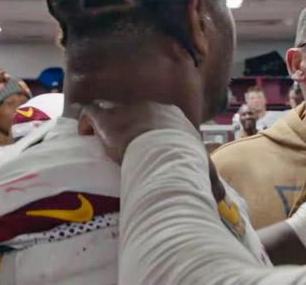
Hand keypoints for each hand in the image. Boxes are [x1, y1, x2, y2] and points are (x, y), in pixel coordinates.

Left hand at [79, 101, 225, 200]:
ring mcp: (127, 110)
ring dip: (109, 126)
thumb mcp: (202, 168)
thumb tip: (221, 197)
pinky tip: (85, 136)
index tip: (151, 151)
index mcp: (173, 117)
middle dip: (132, 129)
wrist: (162, 152)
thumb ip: (209, 180)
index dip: (155, 135)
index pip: (162, 122)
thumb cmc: (184, 159)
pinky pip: (92, 113)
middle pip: (137, 115)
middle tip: (128, 149)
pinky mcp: (106, 118)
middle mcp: (150, 108)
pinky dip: (87, 123)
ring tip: (106, 144)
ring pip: (114, 112)